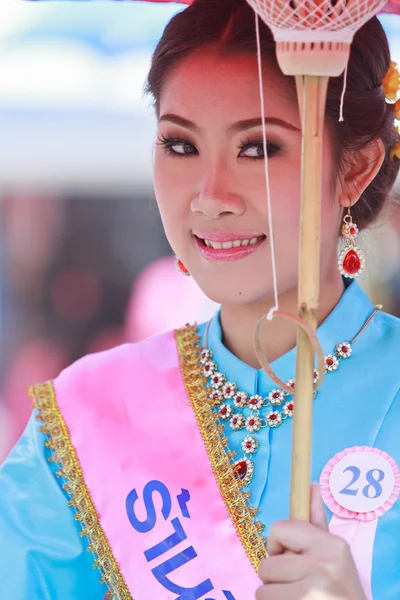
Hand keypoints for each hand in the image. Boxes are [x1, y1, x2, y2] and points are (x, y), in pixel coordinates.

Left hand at [256, 485, 367, 599]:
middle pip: (266, 563)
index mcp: (331, 545)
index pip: (278, 529)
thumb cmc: (338, 587)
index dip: (277, 545)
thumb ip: (317, 522)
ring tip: (296, 596)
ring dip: (274, 593)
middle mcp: (322, 565)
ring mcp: (311, 589)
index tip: (289, 557)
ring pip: (263, 587)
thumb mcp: (333, 554)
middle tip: (297, 583)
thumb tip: (312, 485)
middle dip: (276, 576)